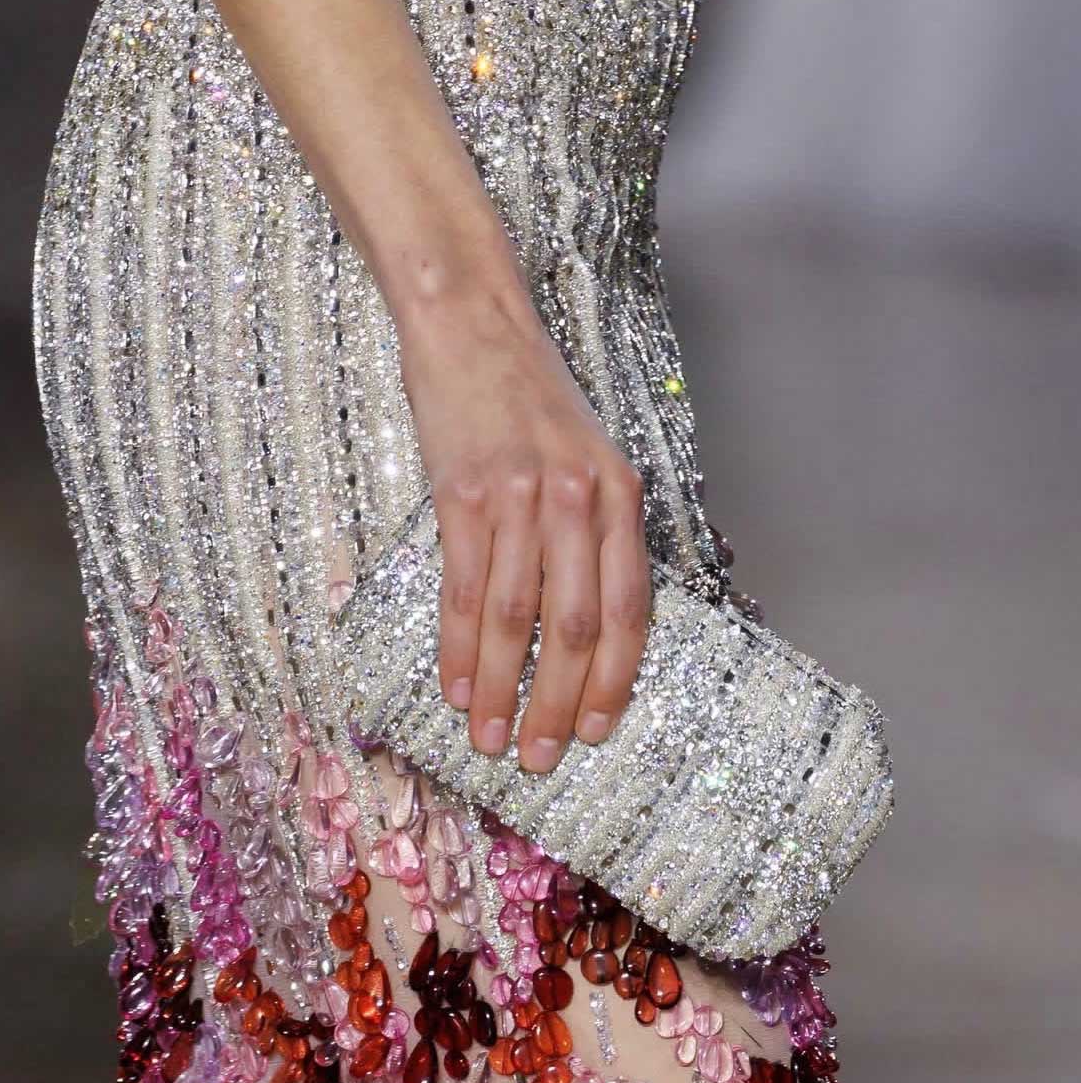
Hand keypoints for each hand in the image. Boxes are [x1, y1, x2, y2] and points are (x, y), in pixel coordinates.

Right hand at [395, 238, 650, 773]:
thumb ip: (597, 530)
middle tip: (543, 757)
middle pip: (574, 625)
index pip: (628, 606)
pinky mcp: (463, 492)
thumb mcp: (588, 456)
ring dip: (502, 687)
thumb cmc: (531, 398)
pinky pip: (463, 586)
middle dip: (559, 702)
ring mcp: (519, 495)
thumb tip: (590, 623)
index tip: (599, 730)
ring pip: (515, 616)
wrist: (472, 325)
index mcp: (618, 494)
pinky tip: (455, 686)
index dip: (614, 677)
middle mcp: (578, 498)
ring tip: (492, 739)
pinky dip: (457, 646)